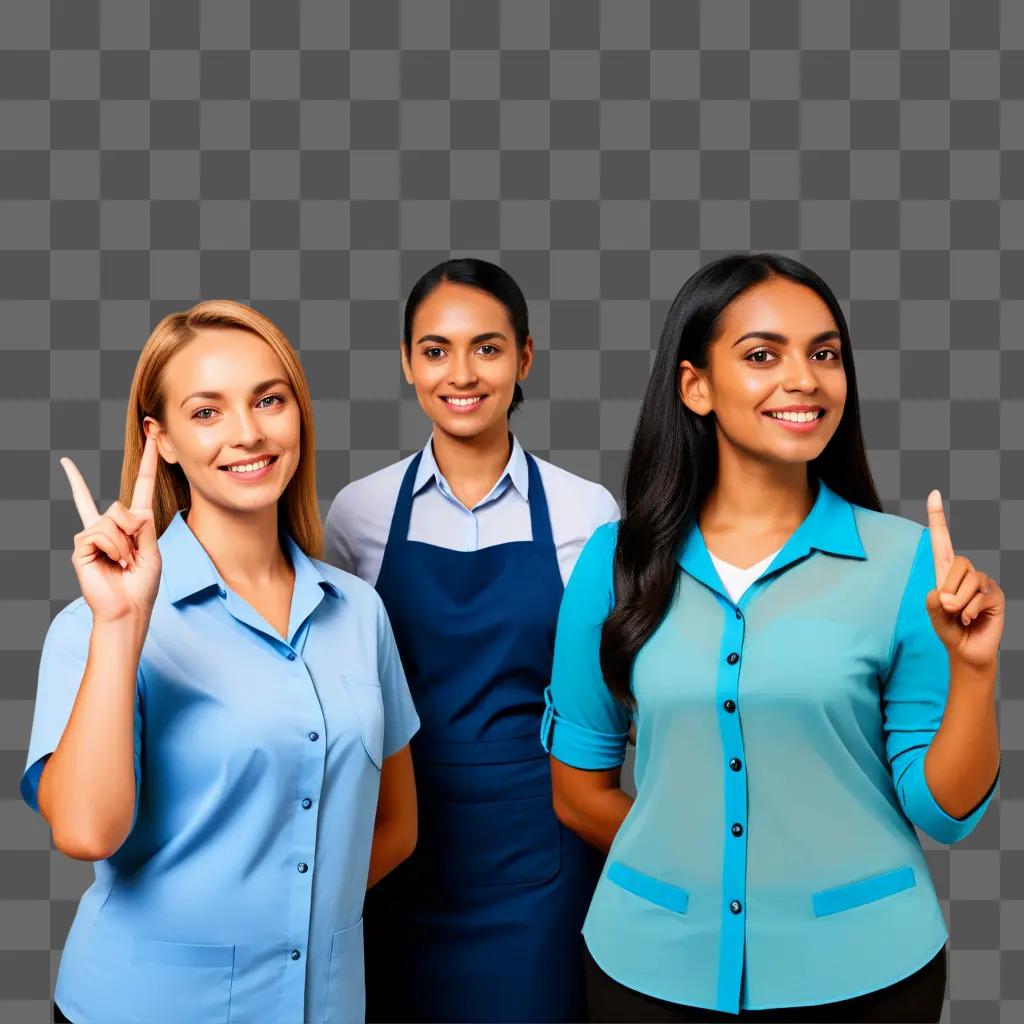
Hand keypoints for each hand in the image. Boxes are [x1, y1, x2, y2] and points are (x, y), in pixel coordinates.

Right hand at [62, 437, 161, 623]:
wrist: (128, 609)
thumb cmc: (142, 584)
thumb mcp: (153, 551)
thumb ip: (144, 526)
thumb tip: (129, 510)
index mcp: (136, 523)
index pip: (142, 485)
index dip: (148, 461)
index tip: (150, 434)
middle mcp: (113, 524)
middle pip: (122, 506)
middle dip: (132, 532)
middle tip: (134, 557)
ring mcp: (95, 533)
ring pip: (111, 519)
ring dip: (124, 545)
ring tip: (124, 563)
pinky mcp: (82, 545)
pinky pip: (99, 533)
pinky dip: (112, 549)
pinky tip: (113, 563)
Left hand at [924, 489, 1003, 669]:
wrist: (966, 651)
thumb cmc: (949, 630)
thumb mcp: (934, 614)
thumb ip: (932, 602)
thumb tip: (942, 592)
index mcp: (946, 572)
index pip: (942, 541)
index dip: (938, 517)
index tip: (933, 493)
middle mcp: (966, 573)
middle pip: (957, 562)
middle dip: (948, 589)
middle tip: (948, 609)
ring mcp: (983, 583)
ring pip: (969, 581)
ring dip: (958, 603)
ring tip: (960, 616)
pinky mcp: (996, 595)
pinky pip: (980, 597)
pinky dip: (970, 612)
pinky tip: (971, 620)